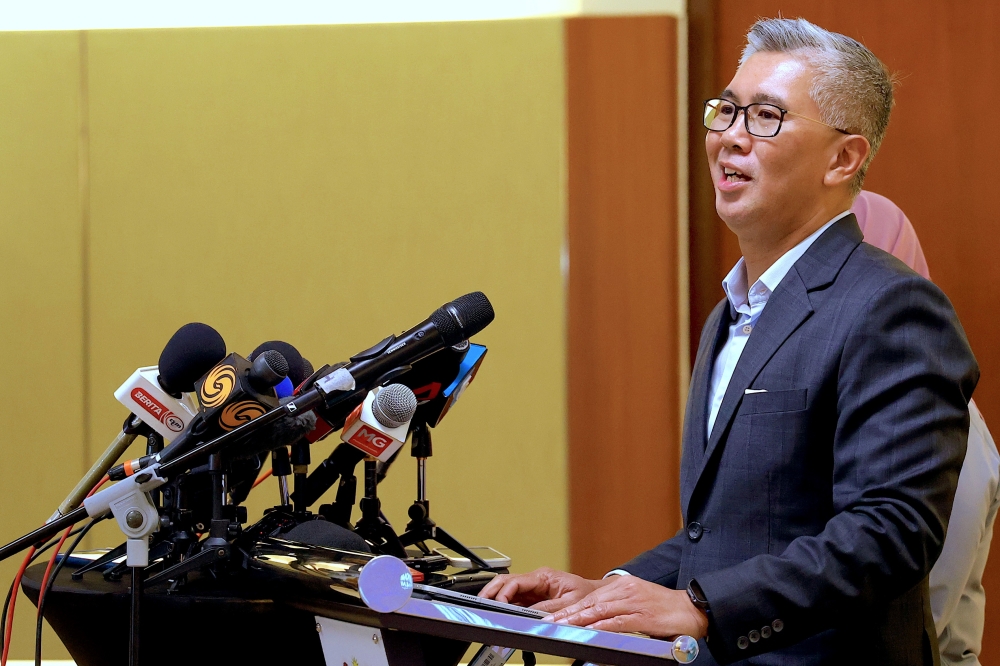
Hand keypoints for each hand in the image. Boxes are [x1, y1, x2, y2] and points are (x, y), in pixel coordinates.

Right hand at [477, 567, 609, 612]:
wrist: (594, 596)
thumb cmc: (586, 595)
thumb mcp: (570, 603)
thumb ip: (549, 608)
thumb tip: (531, 615)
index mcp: (543, 576)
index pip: (516, 581)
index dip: (503, 593)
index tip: (499, 605)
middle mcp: (536, 579)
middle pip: (505, 581)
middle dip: (491, 591)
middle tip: (481, 603)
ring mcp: (533, 587)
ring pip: (506, 588)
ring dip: (495, 596)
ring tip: (484, 607)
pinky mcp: (532, 596)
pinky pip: (513, 598)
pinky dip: (503, 604)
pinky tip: (497, 611)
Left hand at [546, 576, 708, 638]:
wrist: (693, 609)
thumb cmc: (665, 608)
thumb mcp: (636, 601)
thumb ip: (616, 607)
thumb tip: (595, 619)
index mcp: (622, 585)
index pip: (590, 596)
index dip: (569, 606)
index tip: (552, 614)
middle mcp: (626, 590)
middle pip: (590, 602)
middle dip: (567, 612)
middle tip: (549, 620)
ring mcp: (635, 602)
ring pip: (600, 610)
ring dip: (579, 619)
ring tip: (562, 626)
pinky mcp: (644, 616)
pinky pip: (619, 622)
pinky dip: (602, 626)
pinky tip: (590, 631)